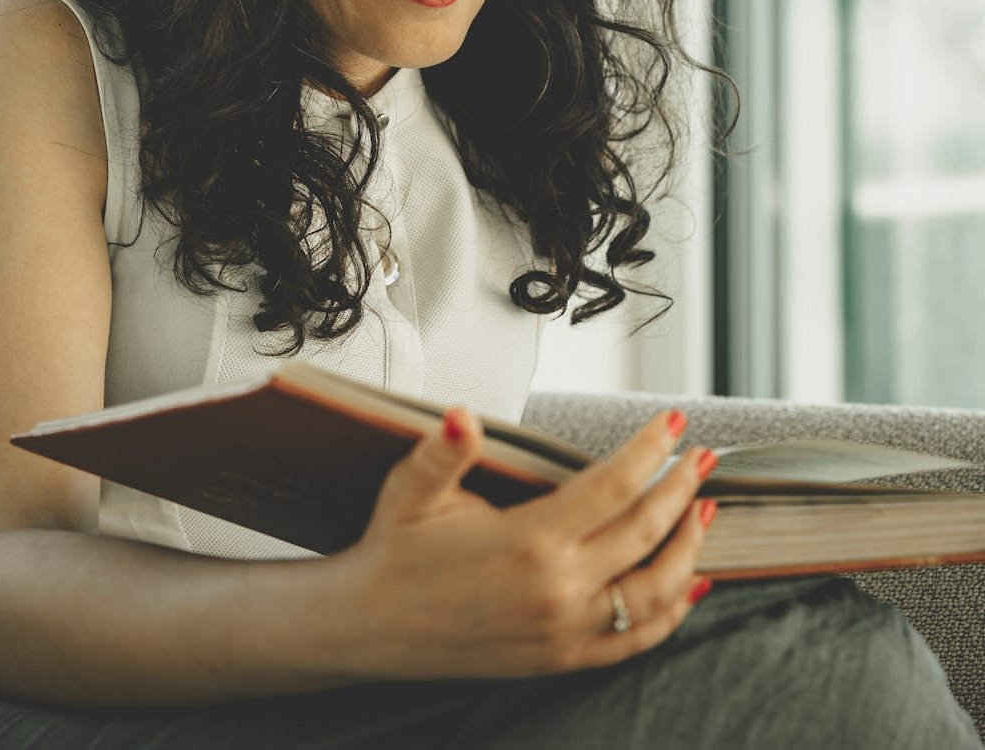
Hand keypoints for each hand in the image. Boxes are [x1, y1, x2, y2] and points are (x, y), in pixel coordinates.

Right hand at [341, 404, 715, 681]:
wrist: (371, 626)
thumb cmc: (395, 549)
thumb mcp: (411, 489)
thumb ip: (444, 451)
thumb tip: (463, 418)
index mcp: (529, 540)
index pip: (614, 484)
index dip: (650, 448)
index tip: (674, 421)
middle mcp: (557, 589)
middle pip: (646, 531)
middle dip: (682, 488)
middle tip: (703, 456)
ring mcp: (564, 630)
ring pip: (655, 590)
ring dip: (690, 548)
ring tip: (705, 510)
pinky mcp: (560, 658)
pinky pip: (634, 640)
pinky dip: (673, 613)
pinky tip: (692, 585)